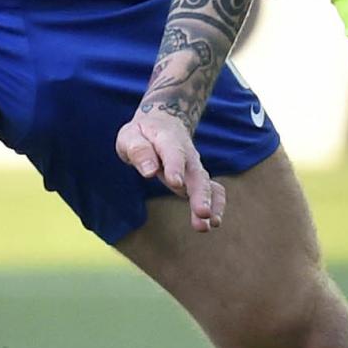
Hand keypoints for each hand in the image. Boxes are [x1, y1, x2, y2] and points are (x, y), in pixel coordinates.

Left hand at [116, 106, 224, 231]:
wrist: (162, 123)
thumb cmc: (142, 133)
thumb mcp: (130, 136)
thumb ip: (139, 150)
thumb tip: (149, 172)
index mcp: (168, 139)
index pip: (173, 153)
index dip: (175, 168)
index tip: (175, 184)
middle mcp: (187, 155)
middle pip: (196, 174)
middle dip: (200, 194)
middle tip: (203, 213)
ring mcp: (194, 167)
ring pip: (206, 184)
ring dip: (209, 203)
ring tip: (210, 224)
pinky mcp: (198, 179)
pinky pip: (213, 189)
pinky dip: (217, 204)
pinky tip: (214, 223)